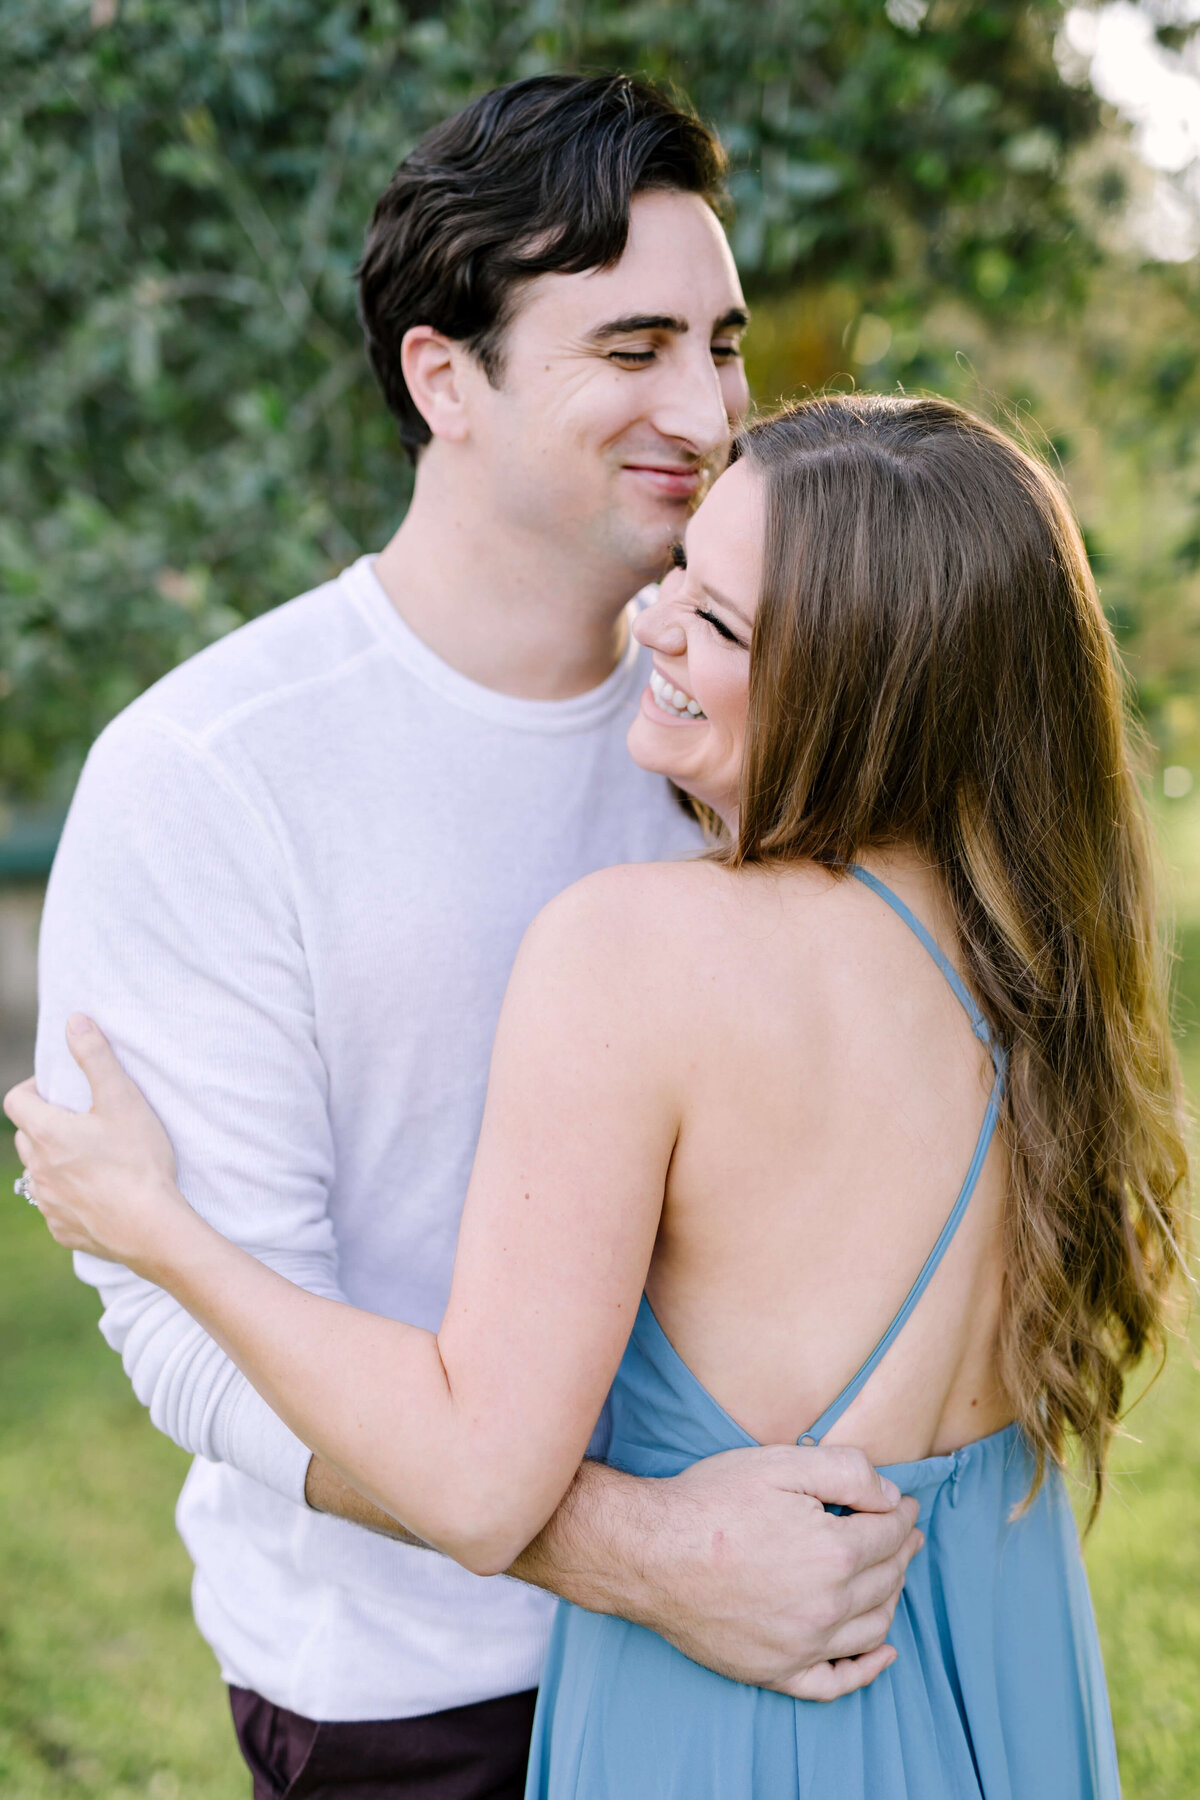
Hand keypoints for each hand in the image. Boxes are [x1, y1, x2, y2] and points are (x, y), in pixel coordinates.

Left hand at [4, 1015, 187, 1268]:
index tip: (59, 1089)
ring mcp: (48, 1203)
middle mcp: (38, 1169)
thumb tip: (75, 1021)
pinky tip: (97, 1192)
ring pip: (38, 1173)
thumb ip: (96, 1057)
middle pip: (25, 1136)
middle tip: (80, 1121)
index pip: (15, 1101)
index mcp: (48, 1134)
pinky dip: (67, 1195)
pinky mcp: (61, 1229)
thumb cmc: (138, 1162)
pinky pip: (53, 1206)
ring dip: (54, 1160)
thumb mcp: (123, 1100)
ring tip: (91, 1157)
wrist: (151, 1228)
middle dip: (44, 1124)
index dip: (32, 1089)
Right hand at [628, 1443, 922, 1700]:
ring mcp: (801, 1646)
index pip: (890, 1534)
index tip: (905, 1505)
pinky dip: (867, 1669)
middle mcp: (826, 1607)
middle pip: (887, 1580)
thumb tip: (890, 1496)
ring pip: (872, 1628)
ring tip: (890, 1574)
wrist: (650, 1554)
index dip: (903, 1515)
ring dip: (891, 1598)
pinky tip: (881, 1652)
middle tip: (904, 1533)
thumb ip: (846, 1472)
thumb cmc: (711, 1502)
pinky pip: (836, 1683)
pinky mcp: (775, 1671)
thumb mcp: (779, 1463)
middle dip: (902, 1551)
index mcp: (833, 1553)